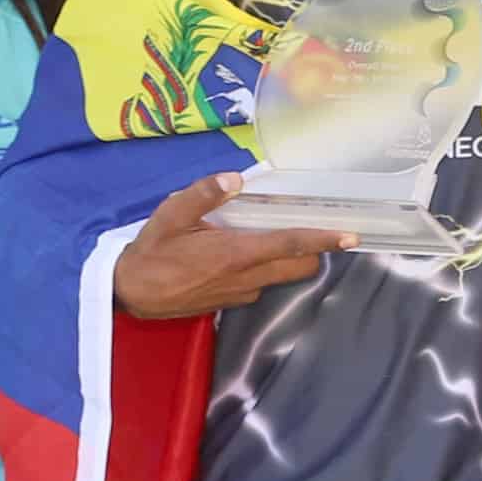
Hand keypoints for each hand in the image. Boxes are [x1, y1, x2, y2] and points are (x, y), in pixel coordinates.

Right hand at [111, 173, 348, 319]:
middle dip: (314, 250)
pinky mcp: (234, 301)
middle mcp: (247, 277)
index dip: (323, 240)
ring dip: (289, 258)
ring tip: (274, 233)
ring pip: (284, 276)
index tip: (350, 236)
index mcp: (236, 254)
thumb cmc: (151, 251)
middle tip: (312, 226)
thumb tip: (235, 179)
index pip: (291, 246)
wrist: (131, 293)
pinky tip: (246, 250)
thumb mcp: (170, 214)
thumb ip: (203, 194)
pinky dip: (267, 266)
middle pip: (301, 267)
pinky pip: (263, 282)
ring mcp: (242, 293)